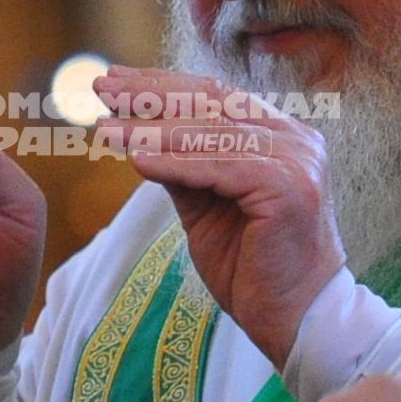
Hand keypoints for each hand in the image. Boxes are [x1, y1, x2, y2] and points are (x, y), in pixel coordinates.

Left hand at [93, 67, 343, 368]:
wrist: (294, 320)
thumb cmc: (251, 268)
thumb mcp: (205, 205)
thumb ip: (182, 166)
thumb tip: (136, 133)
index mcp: (280, 135)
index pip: (215, 94)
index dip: (162, 84)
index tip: (116, 81)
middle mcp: (295, 138)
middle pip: (212, 102)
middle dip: (151, 94)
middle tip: (102, 86)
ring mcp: (297, 160)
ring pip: (212, 132)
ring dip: (153, 128)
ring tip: (107, 127)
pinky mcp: (290, 187)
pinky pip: (219, 165)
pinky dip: (174, 161)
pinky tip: (136, 157)